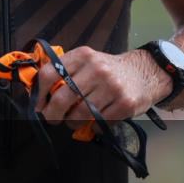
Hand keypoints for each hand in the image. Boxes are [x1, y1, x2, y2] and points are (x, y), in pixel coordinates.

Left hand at [34, 46, 171, 130]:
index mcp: (83, 56)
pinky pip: (99, 123)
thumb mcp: (87, 61)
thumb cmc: (108, 70)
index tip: (39, 106)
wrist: (144, 72)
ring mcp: (112, 87)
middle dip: (52, 114)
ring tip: (73, 120)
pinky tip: (94, 121)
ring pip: (80, 114)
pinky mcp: (125, 104)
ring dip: (72, 122)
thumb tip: (40, 94)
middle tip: (52, 120)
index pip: (50, 73)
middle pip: (63, 98)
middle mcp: (97, 69)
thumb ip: (66, 72)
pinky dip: (92, 126)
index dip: (40, 93)